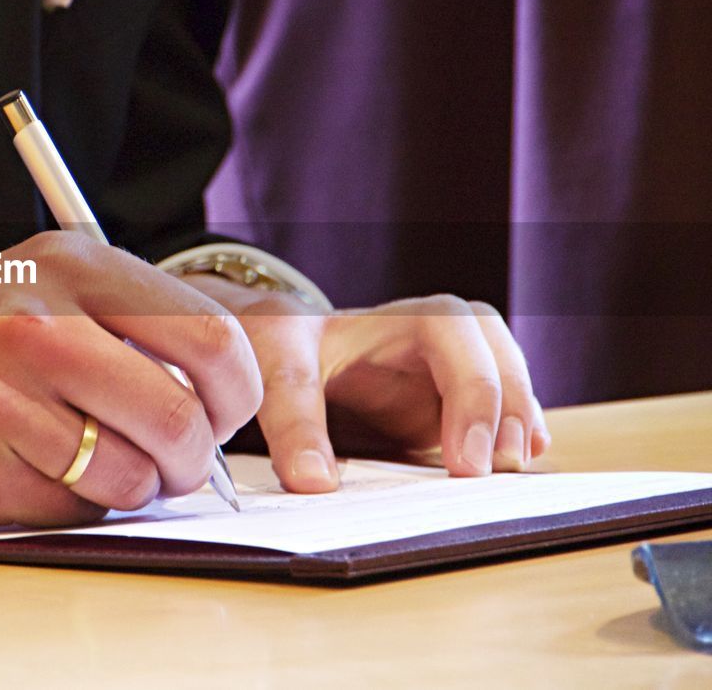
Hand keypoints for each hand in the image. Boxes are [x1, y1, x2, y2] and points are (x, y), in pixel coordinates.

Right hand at [0, 232, 262, 531]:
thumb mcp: (33, 289)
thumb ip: (123, 324)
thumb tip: (216, 393)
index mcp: (69, 265)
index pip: (209, 335)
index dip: (234, 392)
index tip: (220, 413)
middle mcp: (38, 321)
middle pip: (182, 413)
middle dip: (191, 456)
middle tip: (174, 462)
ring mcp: (3, 393)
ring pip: (134, 472)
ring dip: (130, 487)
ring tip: (88, 466)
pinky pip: (76, 509)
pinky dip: (74, 507)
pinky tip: (34, 475)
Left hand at [184, 274, 549, 492]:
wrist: (279, 346)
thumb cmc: (280, 346)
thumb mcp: (276, 369)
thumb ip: (293, 420)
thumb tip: (314, 483)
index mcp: (392, 318)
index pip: (448, 332)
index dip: (469, 392)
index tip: (464, 462)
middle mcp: (431, 338)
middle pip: (492, 345)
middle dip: (504, 401)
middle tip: (495, 468)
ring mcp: (444, 370)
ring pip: (504, 373)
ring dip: (516, 417)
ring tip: (513, 466)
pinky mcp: (448, 404)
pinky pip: (496, 408)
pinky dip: (513, 429)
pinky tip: (525, 457)